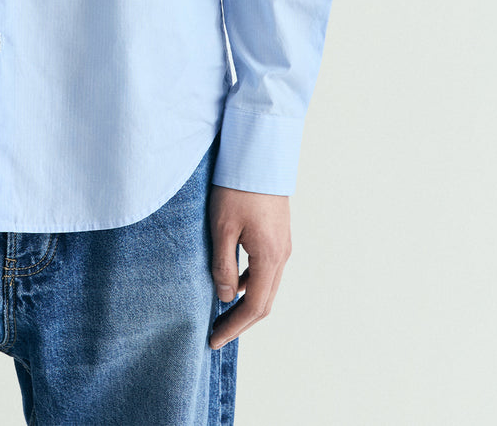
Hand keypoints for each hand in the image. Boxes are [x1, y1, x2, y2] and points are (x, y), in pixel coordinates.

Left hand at [208, 186, 290, 349]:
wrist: (258, 155)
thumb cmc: (237, 188)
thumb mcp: (222, 227)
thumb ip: (223, 265)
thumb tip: (224, 296)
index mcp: (269, 257)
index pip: (254, 307)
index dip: (234, 327)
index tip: (214, 340)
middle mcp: (282, 255)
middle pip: (264, 302)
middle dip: (240, 322)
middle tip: (216, 333)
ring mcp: (282, 245)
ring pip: (266, 286)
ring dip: (246, 303)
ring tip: (221, 312)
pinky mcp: (278, 235)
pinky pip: (266, 269)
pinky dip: (250, 283)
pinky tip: (231, 281)